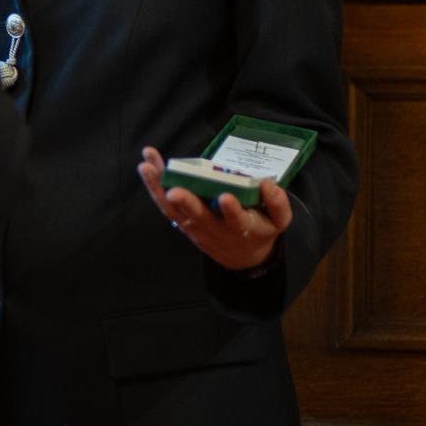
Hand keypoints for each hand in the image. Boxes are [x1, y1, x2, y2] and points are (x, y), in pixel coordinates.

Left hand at [137, 146, 289, 273]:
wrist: (242, 258)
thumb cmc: (260, 230)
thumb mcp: (279, 221)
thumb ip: (278, 203)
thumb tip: (267, 183)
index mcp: (242, 228)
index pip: (237, 220)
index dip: (232, 210)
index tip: (226, 197)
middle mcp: (215, 229)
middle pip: (198, 217)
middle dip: (186, 203)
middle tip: (174, 191)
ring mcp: (195, 227)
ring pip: (174, 211)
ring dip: (158, 188)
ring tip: (146, 166)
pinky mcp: (183, 223)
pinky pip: (165, 207)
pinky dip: (155, 187)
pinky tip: (147, 166)